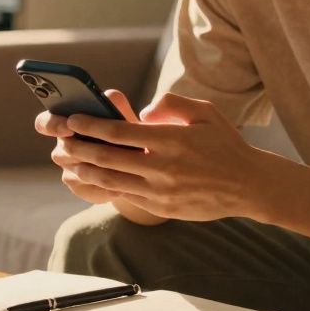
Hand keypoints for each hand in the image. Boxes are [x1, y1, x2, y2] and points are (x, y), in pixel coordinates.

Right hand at [34, 97, 123, 205]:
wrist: (138, 165)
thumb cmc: (127, 133)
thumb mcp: (123, 116)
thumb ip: (115, 104)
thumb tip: (109, 97)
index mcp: (65, 124)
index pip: (45, 123)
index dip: (52, 125)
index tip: (69, 126)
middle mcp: (63, 147)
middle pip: (62, 151)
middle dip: (82, 151)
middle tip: (101, 150)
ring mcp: (69, 169)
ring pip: (76, 171)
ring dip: (99, 169)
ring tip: (121, 167)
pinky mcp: (79, 188)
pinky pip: (88, 188)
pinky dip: (105, 186)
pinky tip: (122, 184)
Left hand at [56, 92, 261, 221]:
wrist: (248, 185)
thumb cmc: (224, 143)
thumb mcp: (204, 112)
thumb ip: (171, 103)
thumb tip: (141, 112)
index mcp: (171, 139)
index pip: (120, 131)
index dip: (92, 126)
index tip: (73, 120)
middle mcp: (163, 166)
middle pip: (108, 158)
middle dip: (80, 149)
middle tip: (61, 142)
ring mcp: (161, 190)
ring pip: (112, 181)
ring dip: (86, 172)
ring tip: (69, 163)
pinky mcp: (162, 206)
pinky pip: (126, 196)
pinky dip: (104, 188)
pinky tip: (91, 181)